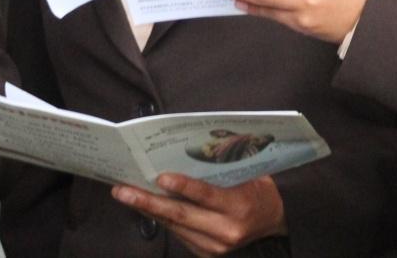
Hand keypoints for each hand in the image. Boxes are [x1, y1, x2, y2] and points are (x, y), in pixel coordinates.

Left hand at [113, 175, 285, 255]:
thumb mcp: (251, 175)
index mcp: (240, 207)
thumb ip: (223, 167)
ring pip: (175, 226)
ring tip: (125, 195)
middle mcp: (225, 230)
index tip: (160, 177)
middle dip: (148, 202)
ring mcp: (214, 246)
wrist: (273, 228)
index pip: (207, 196)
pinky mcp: (205, 253)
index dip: (183, 186)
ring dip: (148, 210)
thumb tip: (189, 150)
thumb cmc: (260, 193)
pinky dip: (161, 218)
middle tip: (123, 190)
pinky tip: (145, 206)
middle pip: (181, 215)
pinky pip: (178, 233)